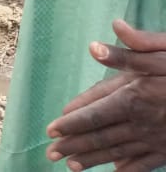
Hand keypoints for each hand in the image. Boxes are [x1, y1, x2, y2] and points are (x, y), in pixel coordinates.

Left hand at [46, 20, 165, 170]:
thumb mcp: (162, 53)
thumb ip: (128, 52)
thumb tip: (94, 46)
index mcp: (134, 97)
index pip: (94, 114)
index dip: (71, 122)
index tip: (51, 129)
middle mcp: (142, 122)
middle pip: (101, 136)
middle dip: (74, 145)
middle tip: (50, 152)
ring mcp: (157, 139)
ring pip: (119, 152)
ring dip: (94, 159)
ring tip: (71, 165)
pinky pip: (147, 163)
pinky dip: (130, 169)